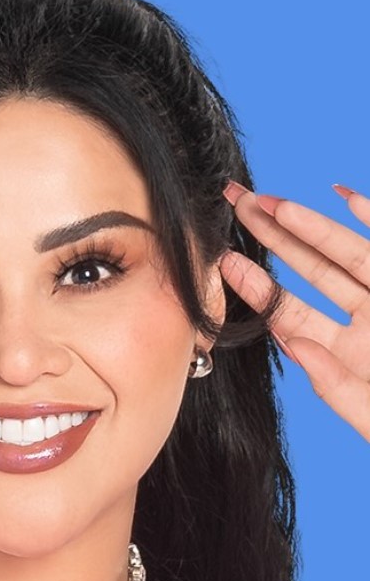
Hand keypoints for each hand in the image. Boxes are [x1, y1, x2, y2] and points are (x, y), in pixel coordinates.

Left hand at [220, 182, 369, 442]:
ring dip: (313, 226)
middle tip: (238, 206)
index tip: (224, 262)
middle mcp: (365, 320)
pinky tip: (345, 196)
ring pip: (347, 254)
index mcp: (343, 353)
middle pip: (312, 271)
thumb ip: (334, 384)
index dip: (257, 287)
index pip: (290, 313)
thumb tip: (295, 346)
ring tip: (274, 202)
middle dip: (275, 238)